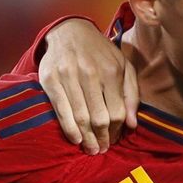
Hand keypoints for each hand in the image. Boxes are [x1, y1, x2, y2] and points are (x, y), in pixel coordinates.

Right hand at [38, 18, 138, 154]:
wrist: (70, 31)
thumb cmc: (100, 53)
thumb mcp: (124, 67)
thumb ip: (131, 95)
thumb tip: (132, 125)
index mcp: (111, 71)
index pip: (117, 111)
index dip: (116, 131)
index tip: (114, 141)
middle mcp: (90, 73)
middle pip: (99, 117)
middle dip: (101, 138)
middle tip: (101, 150)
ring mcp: (68, 76)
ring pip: (80, 116)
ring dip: (86, 138)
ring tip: (90, 149)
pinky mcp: (50, 79)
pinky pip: (61, 110)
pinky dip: (69, 128)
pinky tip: (75, 139)